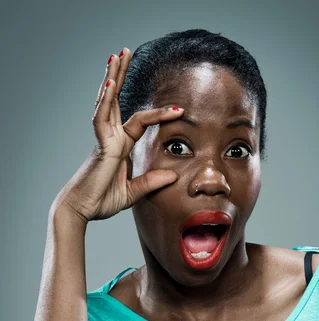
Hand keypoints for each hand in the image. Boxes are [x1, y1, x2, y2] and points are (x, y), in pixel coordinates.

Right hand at [52, 47, 183, 223]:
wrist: (81, 211)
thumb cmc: (100, 201)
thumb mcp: (133, 192)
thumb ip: (151, 183)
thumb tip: (174, 176)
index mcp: (119, 147)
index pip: (139, 122)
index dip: (158, 114)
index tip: (179, 110)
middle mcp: (111, 138)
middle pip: (116, 101)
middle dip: (120, 76)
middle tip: (124, 52)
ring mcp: (104, 140)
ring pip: (108, 103)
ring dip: (112, 78)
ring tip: (116, 55)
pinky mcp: (100, 147)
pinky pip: (101, 119)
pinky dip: (105, 102)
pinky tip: (109, 84)